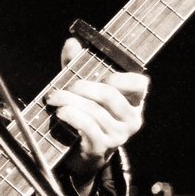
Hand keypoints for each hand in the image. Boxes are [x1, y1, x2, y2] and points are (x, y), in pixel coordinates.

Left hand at [46, 38, 148, 181]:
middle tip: (67, 85)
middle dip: (84, 87)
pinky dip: (72, 116)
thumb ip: (79, 65)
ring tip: (54, 98)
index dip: (121, 77)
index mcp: (134, 100)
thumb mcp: (84, 88)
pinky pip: (87, 127)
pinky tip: (60, 112)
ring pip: (95, 112)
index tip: (103, 75)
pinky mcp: (102, 147)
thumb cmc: (87, 113)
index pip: (139, 84)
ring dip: (71, 101)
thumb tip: (71, 42)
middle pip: (110, 95)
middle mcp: (131, 118)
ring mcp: (119, 135)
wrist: (83, 152)